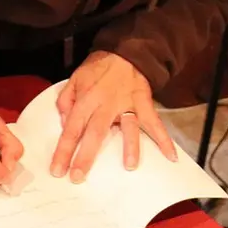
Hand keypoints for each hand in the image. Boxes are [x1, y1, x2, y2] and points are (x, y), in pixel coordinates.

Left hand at [50, 51, 176, 182]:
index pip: (72, 128)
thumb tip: (64, 123)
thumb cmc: (100, 66)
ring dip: (130, 147)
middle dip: (86, 157)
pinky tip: (170, 155)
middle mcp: (106, 104)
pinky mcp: (144, 103)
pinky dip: (164, 138)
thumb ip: (66, 100)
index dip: (63, 150)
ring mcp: (127, 104)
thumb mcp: (75, 78)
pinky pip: (154, 122)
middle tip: (78, 177)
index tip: (57, 169)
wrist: (127, 50)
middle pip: (95, 133)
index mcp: (86, 99)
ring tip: (130, 166)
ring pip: (128, 128)